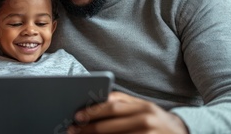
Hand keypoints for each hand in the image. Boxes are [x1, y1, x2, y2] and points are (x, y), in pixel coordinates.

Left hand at [68, 91, 187, 133]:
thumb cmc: (157, 120)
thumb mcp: (143, 107)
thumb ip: (123, 102)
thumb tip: (97, 99)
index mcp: (143, 106)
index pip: (112, 106)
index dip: (93, 111)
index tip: (77, 116)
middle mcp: (146, 120)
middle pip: (110, 126)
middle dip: (89, 129)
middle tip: (73, 131)